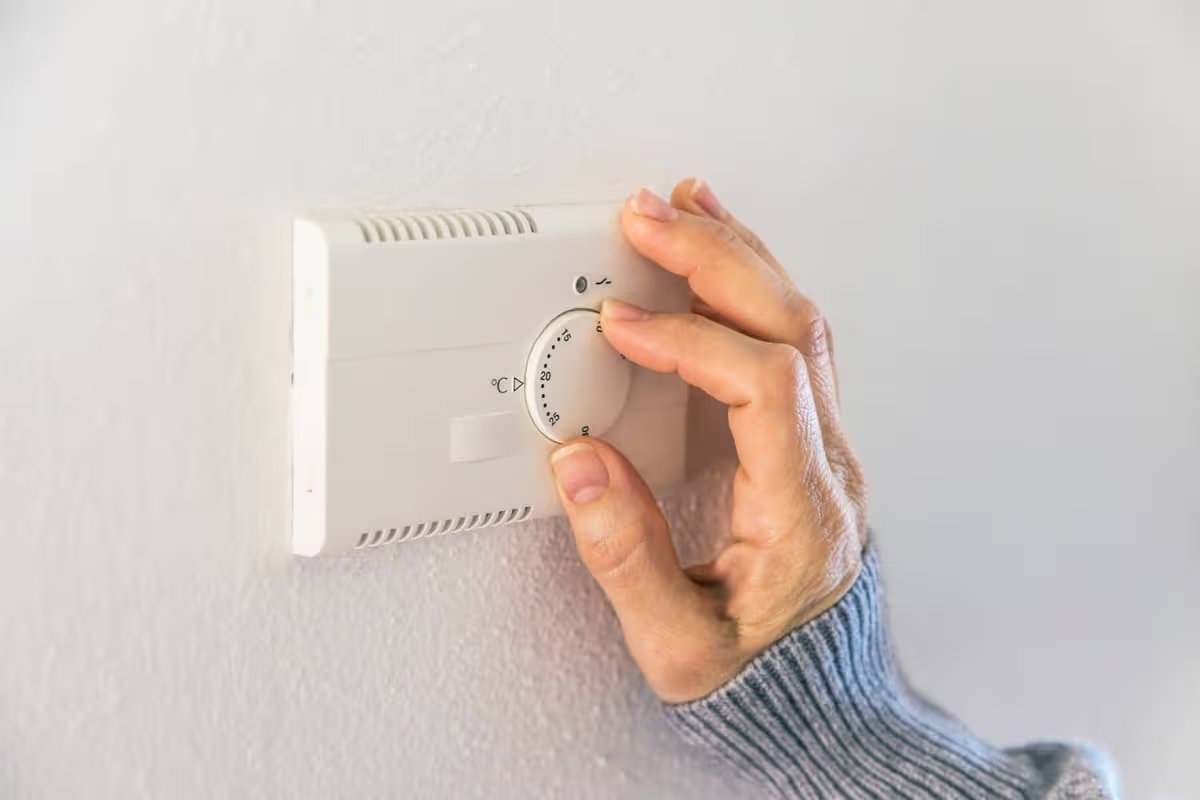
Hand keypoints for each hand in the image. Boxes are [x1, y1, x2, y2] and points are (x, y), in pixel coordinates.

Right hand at [549, 180, 868, 703]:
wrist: (815, 693)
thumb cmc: (754, 674)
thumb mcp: (678, 647)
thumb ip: (624, 558)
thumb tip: (578, 464)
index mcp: (801, 511)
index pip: (761, 387)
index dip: (687, 341)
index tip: (619, 323)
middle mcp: (825, 465)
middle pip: (790, 327)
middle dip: (713, 260)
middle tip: (646, 219)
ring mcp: (824, 444)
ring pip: (798, 322)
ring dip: (737, 257)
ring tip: (682, 210)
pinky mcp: (805, 436)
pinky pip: (788, 340)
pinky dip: (747, 285)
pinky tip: (715, 257)